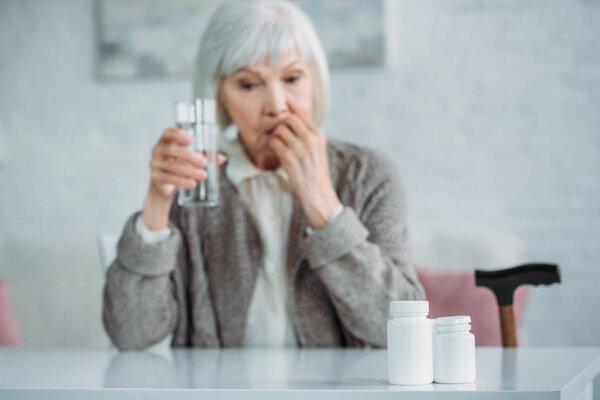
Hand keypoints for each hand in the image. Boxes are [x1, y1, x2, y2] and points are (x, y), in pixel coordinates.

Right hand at [142, 127, 225, 229]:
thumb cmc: (179, 167)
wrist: (165, 188)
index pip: (169, 133)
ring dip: (189, 171)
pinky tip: (192, 184)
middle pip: (171, 149)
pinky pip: (168, 178)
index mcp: (167, 141)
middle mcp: (158, 150)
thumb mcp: (191, 160)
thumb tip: (222, 158)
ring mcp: (155, 164)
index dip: (178, 134)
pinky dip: (182, 181)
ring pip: (172, 166)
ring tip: (203, 175)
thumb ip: (205, 156)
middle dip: (189, 156)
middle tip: (203, 162)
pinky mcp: (155, 178)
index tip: (191, 139)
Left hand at [268, 113, 339, 228]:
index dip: (290, 120)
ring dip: (275, 136)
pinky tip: (274, 152)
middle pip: (289, 119)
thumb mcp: (319, 152)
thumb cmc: (316, 175)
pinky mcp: (288, 158)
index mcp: (319, 137)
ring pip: (279, 130)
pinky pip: (273, 142)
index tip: (285, 127)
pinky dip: (271, 146)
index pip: (301, 117)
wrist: (318, 194)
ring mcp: (299, 148)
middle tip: (279, 136)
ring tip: (277, 145)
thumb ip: (309, 138)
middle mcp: (311, 140)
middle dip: (281, 125)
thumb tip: (292, 125)